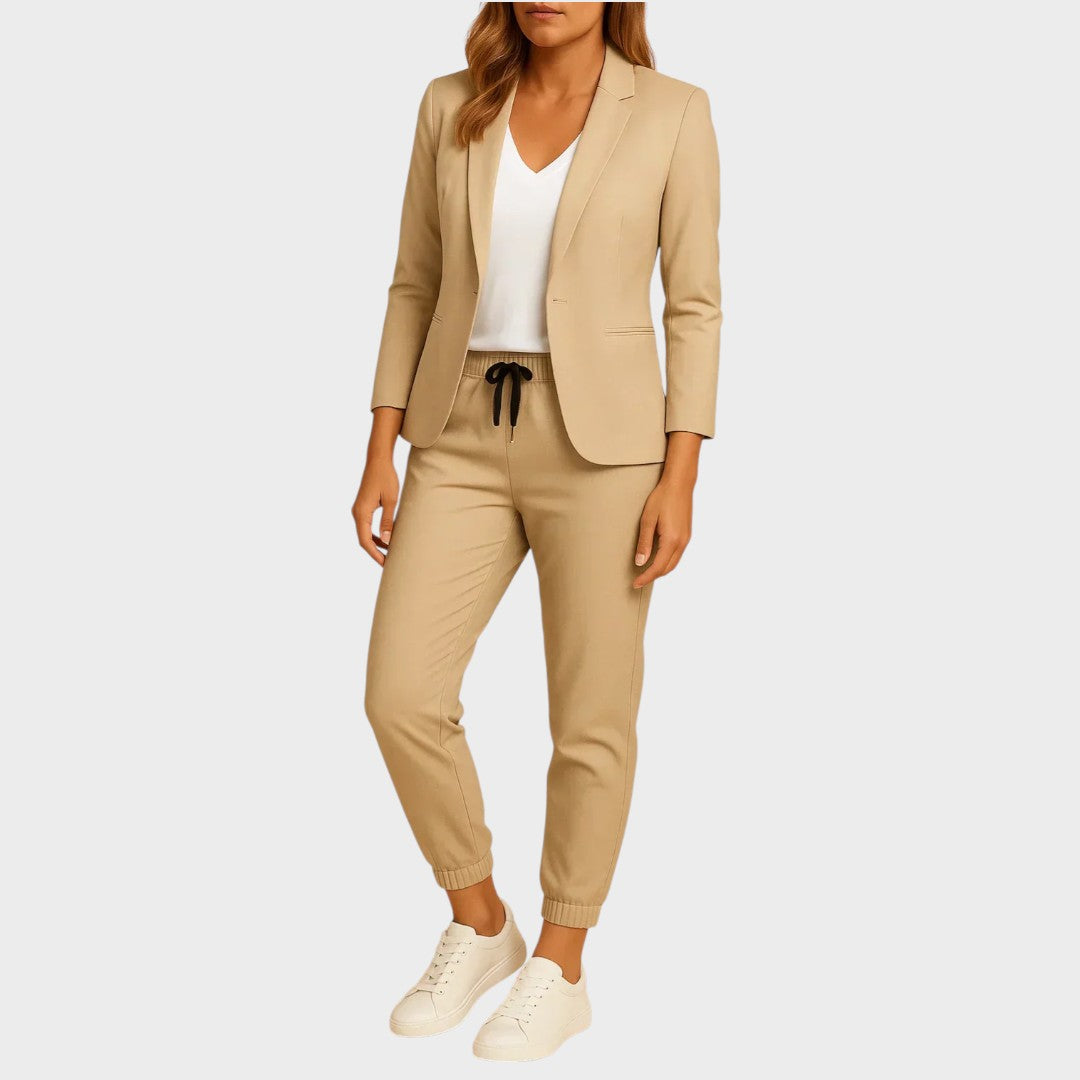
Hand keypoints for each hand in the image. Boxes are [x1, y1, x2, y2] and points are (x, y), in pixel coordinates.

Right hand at [352, 455, 398, 565]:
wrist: (378, 460)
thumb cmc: (386, 478)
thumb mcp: (391, 500)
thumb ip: (387, 521)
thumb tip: (387, 541)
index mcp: (361, 513)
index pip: (365, 540)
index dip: (374, 554)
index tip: (385, 564)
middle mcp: (357, 513)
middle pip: (363, 539)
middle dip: (375, 553)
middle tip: (389, 564)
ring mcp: (359, 510)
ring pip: (365, 534)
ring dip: (376, 544)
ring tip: (390, 554)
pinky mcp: (363, 507)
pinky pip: (367, 526)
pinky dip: (376, 535)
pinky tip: (387, 540)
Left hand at [632, 431, 701, 588]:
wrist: (680, 484)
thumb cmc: (662, 498)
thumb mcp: (648, 519)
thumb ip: (644, 542)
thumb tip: (640, 562)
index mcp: (671, 540)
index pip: (657, 567)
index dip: (645, 577)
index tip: (634, 584)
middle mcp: (682, 542)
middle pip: (667, 568)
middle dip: (652, 577)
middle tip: (638, 581)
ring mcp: (686, 539)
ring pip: (673, 563)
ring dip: (660, 570)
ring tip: (645, 573)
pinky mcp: (686, 535)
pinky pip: (677, 555)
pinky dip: (666, 562)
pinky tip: (657, 560)